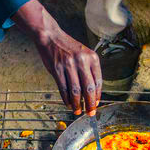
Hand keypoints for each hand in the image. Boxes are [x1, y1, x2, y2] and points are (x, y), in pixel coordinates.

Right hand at [12, 0, 101, 114]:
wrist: (50, 36)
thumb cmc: (67, 47)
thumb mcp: (83, 55)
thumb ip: (88, 70)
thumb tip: (91, 92)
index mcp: (92, 58)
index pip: (98, 81)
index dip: (97, 95)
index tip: (96, 104)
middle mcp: (82, 61)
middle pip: (88, 88)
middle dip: (90, 103)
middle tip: (90, 112)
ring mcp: (69, 65)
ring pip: (76, 91)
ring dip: (77, 104)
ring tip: (77, 111)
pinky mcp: (57, 69)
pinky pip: (63, 88)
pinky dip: (66, 99)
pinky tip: (68, 104)